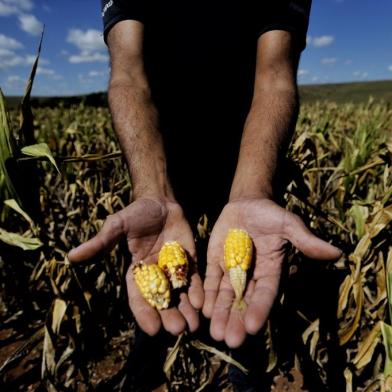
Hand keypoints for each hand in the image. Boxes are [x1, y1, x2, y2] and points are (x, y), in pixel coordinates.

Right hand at [68, 198, 203, 335]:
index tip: (153, 330)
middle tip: (178, 330)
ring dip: (186, 310)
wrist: (160, 202)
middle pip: (162, 300)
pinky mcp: (188, 261)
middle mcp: (155, 274)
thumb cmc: (136, 213)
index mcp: (136, 271)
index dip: (144, 313)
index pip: (138, 296)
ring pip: (179, 294)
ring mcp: (172, 269)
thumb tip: (71, 256)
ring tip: (193, 325)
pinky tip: (202, 303)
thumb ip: (100, 242)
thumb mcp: (117, 226)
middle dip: (169, 316)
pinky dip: (197, 291)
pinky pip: (193, 279)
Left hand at [202, 198, 340, 347]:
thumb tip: (337, 252)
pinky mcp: (216, 261)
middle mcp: (252, 275)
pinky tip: (203, 309)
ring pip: (226, 295)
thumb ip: (306, 240)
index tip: (253, 326)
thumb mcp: (289, 224)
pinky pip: (212, 280)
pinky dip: (208, 294)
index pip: (266, 293)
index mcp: (272, 270)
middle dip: (237, 320)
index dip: (260, 309)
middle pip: (244, 301)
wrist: (247, 203)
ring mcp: (232, 269)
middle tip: (231, 341)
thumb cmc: (271, 214)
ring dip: (221, 313)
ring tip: (215, 333)